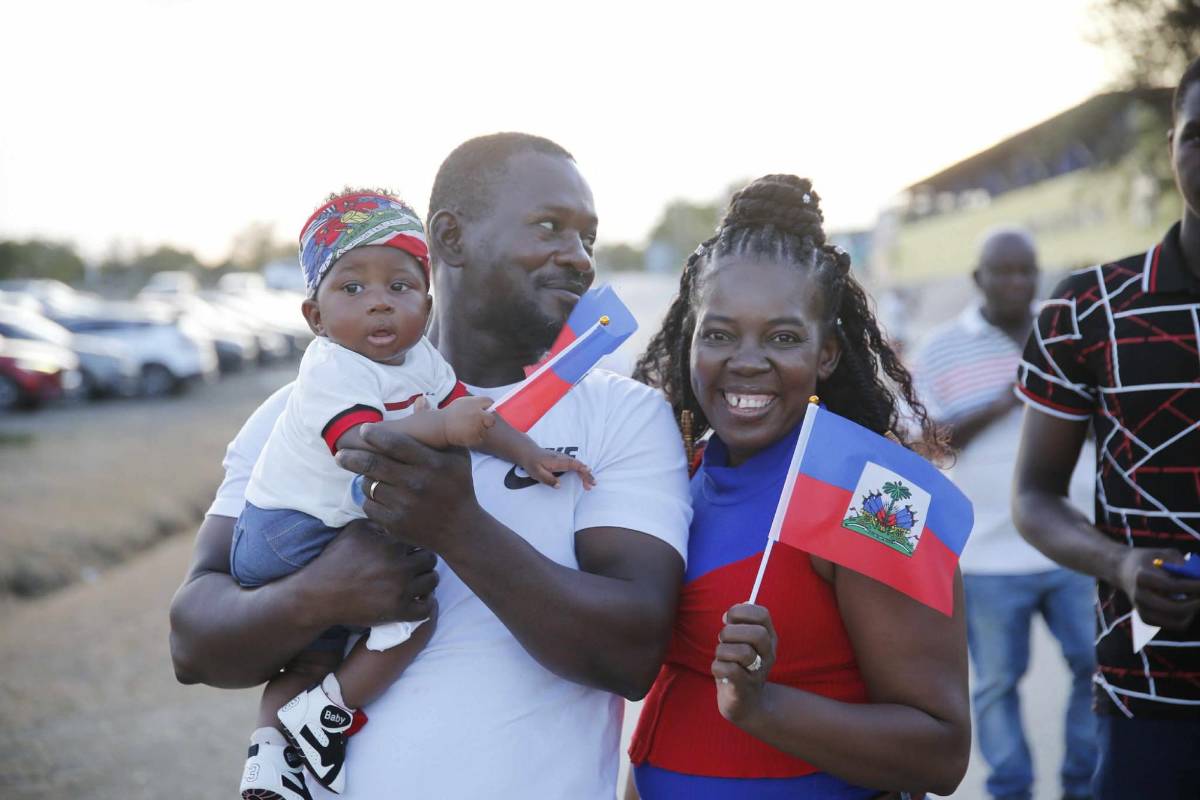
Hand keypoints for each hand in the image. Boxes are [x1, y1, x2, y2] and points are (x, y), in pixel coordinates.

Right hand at [301, 519, 439, 627]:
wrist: (319, 594)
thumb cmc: (336, 559)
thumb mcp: (355, 530)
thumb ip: (380, 522)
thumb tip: (398, 518)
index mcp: (392, 545)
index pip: (420, 540)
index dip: (415, 545)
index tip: (410, 551)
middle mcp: (400, 566)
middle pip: (430, 560)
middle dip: (423, 561)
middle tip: (415, 566)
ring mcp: (401, 590)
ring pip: (432, 581)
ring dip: (426, 580)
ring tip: (417, 581)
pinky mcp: (397, 611)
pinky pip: (426, 608)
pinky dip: (426, 603)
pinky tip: (418, 599)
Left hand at [335, 424, 483, 555]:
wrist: (461, 530)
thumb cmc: (458, 487)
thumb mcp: (456, 456)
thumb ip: (436, 430)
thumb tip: (420, 399)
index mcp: (432, 463)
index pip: (396, 444)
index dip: (376, 435)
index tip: (363, 430)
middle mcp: (417, 483)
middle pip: (373, 464)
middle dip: (351, 457)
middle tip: (340, 454)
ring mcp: (405, 505)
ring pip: (369, 485)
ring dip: (364, 479)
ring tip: (365, 475)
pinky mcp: (395, 524)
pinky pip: (369, 506)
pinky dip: (370, 499)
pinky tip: (379, 496)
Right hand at [438, 395, 496, 447]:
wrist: (440, 426)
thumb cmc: (453, 414)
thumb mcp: (463, 402)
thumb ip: (476, 403)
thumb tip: (491, 406)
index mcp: (474, 403)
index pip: (489, 402)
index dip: (487, 407)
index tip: (483, 411)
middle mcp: (477, 414)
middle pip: (492, 419)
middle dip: (488, 421)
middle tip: (480, 423)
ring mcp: (476, 426)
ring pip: (485, 431)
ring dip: (480, 431)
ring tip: (467, 428)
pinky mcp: (474, 437)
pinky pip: (480, 439)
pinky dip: (475, 438)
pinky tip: (466, 434)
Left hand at [524, 451, 596, 489]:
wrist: (528, 452)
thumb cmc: (532, 463)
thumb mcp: (537, 473)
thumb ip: (548, 480)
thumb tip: (559, 486)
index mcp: (557, 461)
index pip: (573, 464)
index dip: (582, 469)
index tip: (589, 474)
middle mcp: (562, 458)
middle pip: (578, 465)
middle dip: (587, 474)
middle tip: (593, 484)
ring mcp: (563, 458)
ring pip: (577, 465)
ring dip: (585, 473)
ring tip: (590, 483)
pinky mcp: (562, 460)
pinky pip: (575, 464)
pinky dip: (581, 470)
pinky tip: (584, 475)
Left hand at [712, 603, 776, 724]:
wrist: (745, 704)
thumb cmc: (740, 666)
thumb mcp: (742, 642)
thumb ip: (739, 625)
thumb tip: (731, 613)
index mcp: (769, 639)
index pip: (762, 615)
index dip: (742, 611)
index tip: (728, 618)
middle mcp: (768, 655)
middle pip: (757, 634)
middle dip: (731, 632)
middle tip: (723, 640)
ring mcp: (758, 673)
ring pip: (742, 652)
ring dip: (722, 651)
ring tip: (722, 658)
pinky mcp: (743, 688)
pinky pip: (730, 670)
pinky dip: (718, 667)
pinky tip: (720, 670)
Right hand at [1116, 548, 1199, 630]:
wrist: (1122, 570)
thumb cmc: (1148, 560)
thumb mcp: (1164, 554)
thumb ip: (1181, 565)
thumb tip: (1199, 578)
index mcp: (1141, 577)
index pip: (1172, 586)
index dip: (1193, 586)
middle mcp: (1139, 596)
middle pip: (1174, 608)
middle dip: (1196, 603)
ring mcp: (1141, 609)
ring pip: (1176, 621)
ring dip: (1192, 612)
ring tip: (1196, 600)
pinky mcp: (1146, 619)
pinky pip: (1173, 625)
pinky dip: (1185, 617)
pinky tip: (1186, 605)